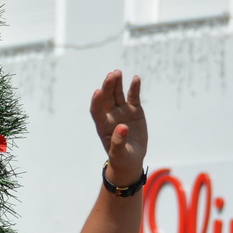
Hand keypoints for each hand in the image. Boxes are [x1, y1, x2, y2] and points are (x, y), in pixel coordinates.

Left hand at [90, 70, 145, 186]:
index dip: (96, 101)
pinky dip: (134, 88)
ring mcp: (122, 111)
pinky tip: (136, 78)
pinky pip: (133, 97)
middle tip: (111, 75)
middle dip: (108, 87)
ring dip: (117, 83)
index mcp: (102, 126)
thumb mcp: (118, 154)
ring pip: (117, 94)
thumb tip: (122, 127)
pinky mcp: (134, 110)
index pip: (96, 110)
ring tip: (117, 72)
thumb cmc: (121, 158)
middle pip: (107, 98)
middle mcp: (110, 115)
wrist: (131, 159)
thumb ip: (118, 142)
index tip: (98, 92)